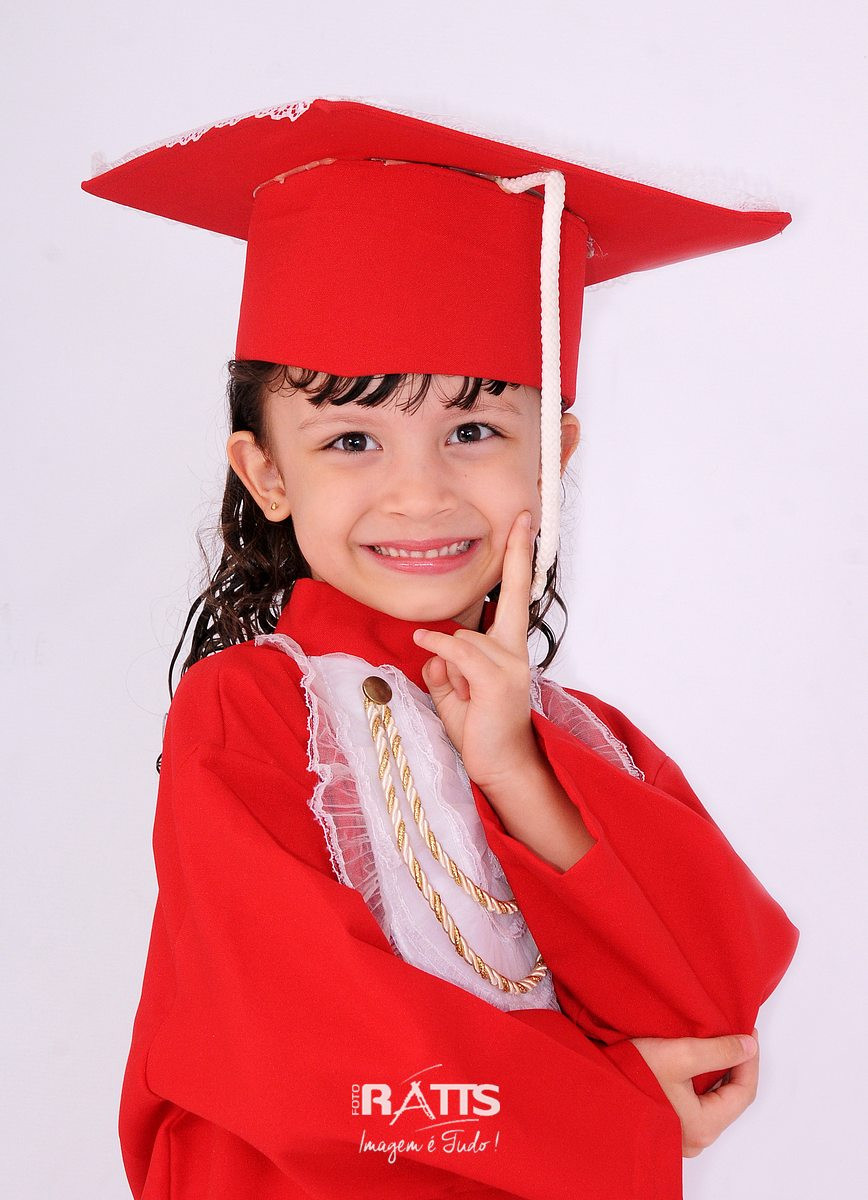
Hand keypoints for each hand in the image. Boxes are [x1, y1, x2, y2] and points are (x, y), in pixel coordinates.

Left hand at [413, 510, 537, 791]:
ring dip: (450, 670)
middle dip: (516, 553)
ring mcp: (510, 664)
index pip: (512, 596)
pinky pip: (457, 651)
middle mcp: (514, 650)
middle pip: (512, 594)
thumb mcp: (453, 692)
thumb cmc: (479, 728)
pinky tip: (438, 665)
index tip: (522, 523)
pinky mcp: (497, 680)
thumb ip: (446, 667)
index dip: (517, 559)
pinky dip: (440, 653)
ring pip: (462, 640)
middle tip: (521, 515)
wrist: (501, 766)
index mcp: (507, 649)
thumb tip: (437, 652)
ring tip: (463, 701)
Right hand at [629, 1028, 759, 1157]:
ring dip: (718, 1072)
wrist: (590, 1087)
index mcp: (703, 1126)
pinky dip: (702, 1081)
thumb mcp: (679, 1055)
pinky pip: (696, 1104)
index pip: (744, 1092)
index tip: (747, 1031)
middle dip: (735, 1065)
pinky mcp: (667, 1126)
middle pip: (730, 1099)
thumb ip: (718, 1051)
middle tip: (734, 1034)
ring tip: (716, 1043)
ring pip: (713, 1101)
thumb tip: (748, 1046)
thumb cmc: (631, 1074)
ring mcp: (680, 1136)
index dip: (749, 1059)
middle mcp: (695, 1139)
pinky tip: (695, 1062)